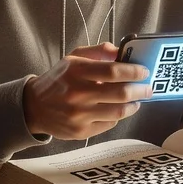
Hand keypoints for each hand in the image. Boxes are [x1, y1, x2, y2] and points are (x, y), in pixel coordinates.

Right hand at [23, 42, 151, 139]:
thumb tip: (120, 51)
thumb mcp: (73, 59)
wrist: (34, 107)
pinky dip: (117, 116)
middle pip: (119, 93)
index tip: (144, 71)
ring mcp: (79, 115)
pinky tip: (118, 110)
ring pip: (117, 112)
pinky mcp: (80, 131)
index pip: (112, 71)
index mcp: (76, 71)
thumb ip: (97, 52)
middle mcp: (77, 94)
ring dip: (133, 106)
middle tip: (148, 88)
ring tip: (137, 100)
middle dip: (140, 90)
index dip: (133, 72)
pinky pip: (108, 124)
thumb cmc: (58, 80)